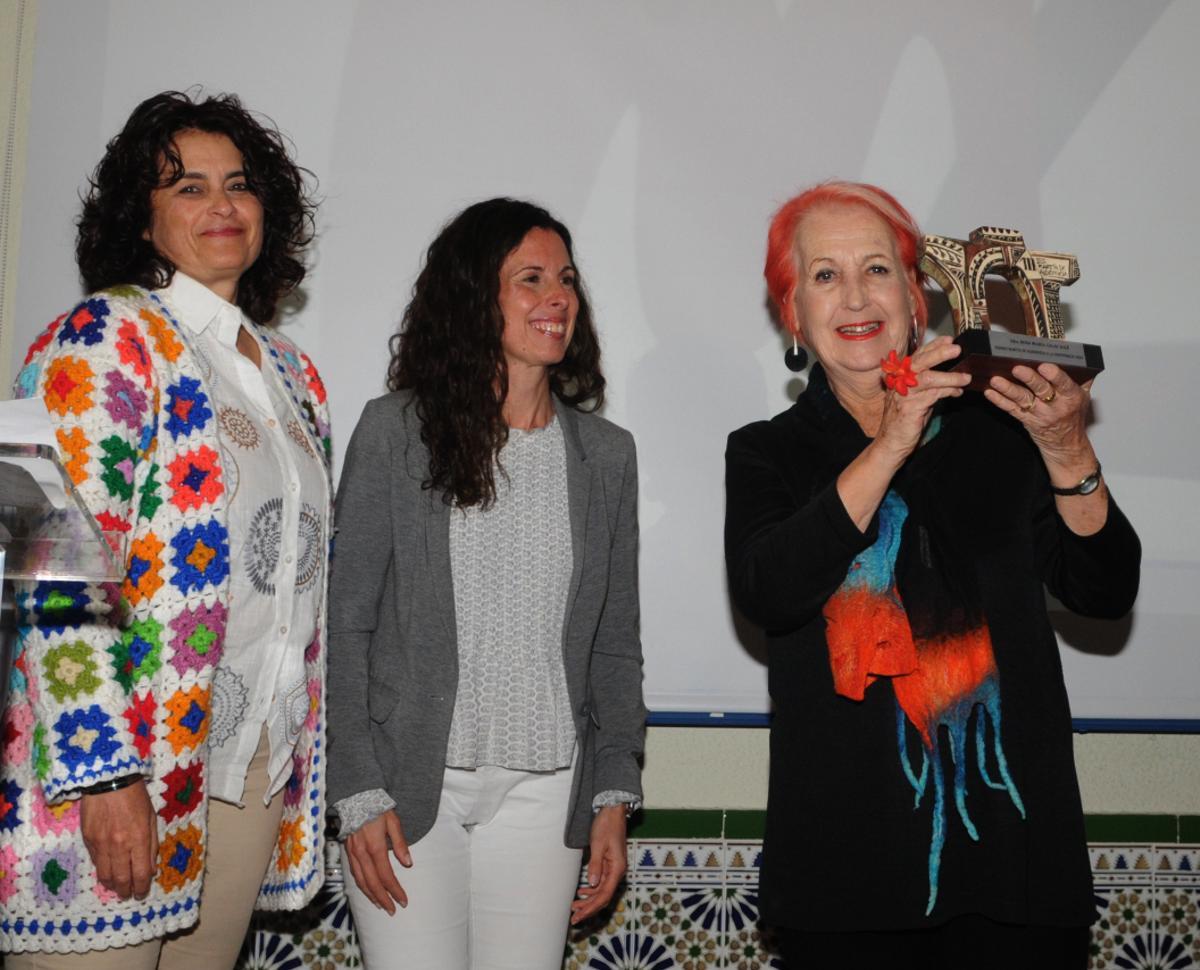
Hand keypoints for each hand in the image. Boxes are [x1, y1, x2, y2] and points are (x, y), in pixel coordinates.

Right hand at [80, 778, 157, 899]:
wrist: (109, 781)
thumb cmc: (135, 797)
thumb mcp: (151, 818)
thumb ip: (152, 845)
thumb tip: (150, 870)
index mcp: (139, 838)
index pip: (140, 873)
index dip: (141, 887)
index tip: (141, 893)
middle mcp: (119, 845)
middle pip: (121, 879)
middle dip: (126, 891)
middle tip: (129, 895)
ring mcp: (101, 844)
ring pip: (104, 875)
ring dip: (112, 885)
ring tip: (118, 887)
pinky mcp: (88, 840)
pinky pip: (95, 862)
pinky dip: (102, 871)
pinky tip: (107, 872)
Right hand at [344, 810, 410, 913]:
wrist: (356, 796)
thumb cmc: (377, 807)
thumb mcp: (393, 821)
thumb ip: (400, 843)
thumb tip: (408, 863)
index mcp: (374, 847)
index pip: (386, 876)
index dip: (395, 890)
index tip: (403, 901)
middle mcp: (361, 854)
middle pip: (372, 883)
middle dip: (383, 899)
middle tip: (393, 910)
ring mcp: (352, 854)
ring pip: (361, 881)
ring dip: (371, 896)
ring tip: (380, 905)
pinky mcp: (347, 852)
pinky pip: (354, 874)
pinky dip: (361, 885)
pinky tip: (367, 890)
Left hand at [571, 805, 626, 924]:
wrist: (613, 811)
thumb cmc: (606, 825)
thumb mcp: (598, 844)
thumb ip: (596, 865)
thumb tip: (592, 885)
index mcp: (617, 868)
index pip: (604, 895)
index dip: (591, 907)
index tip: (579, 916)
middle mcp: (618, 871)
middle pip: (603, 896)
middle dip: (588, 908)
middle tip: (574, 918)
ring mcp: (614, 868)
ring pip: (602, 891)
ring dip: (589, 900)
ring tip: (575, 907)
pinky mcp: (610, 864)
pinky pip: (601, 882)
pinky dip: (591, 889)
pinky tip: (582, 891)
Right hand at [873, 336, 970, 462]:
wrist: (891, 444)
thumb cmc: (904, 422)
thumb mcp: (916, 399)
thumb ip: (928, 386)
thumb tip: (951, 376)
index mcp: (900, 378)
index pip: (917, 356)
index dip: (933, 346)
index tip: (948, 340)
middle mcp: (899, 383)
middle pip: (919, 361)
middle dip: (939, 353)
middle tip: (956, 348)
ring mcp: (904, 395)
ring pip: (928, 378)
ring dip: (950, 376)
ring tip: (966, 377)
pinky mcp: (910, 408)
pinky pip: (932, 395)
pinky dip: (948, 392)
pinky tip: (957, 392)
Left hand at [984, 362, 1094, 474]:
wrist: (1066, 443)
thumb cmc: (1073, 415)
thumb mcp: (1084, 396)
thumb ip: (1080, 377)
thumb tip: (1074, 355)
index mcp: (1072, 396)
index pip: (1064, 384)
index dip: (1055, 375)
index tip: (1045, 366)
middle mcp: (1055, 406)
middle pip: (1041, 390)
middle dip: (1029, 379)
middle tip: (1017, 369)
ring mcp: (1039, 414)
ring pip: (1022, 399)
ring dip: (1008, 389)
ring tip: (996, 380)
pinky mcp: (1026, 420)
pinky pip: (1011, 409)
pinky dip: (999, 400)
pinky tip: (990, 392)